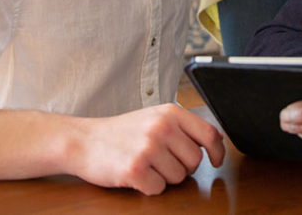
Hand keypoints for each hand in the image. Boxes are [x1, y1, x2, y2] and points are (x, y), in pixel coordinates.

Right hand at [66, 103, 225, 194]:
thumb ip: (184, 126)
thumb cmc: (121, 132)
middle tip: (161, 160)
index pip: (209, 134)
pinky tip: (136, 173)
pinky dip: (149, 186)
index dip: (217, 151)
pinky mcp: (135, 169)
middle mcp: (161, 128)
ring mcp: (148, 148)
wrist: (83, 140)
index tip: (216, 160)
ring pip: (178, 178)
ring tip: (146, 164)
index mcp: (170, 112)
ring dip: (164, 177)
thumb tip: (216, 139)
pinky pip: (158, 189)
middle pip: (195, 161)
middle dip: (182, 167)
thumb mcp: (154, 117)